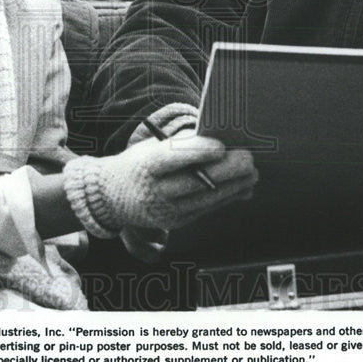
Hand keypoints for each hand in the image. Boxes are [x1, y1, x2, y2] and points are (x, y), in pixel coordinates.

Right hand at [64, 131, 257, 232]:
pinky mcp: (175, 223)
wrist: (110, 197)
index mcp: (144, 166)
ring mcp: (165, 211)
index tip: (221, 145)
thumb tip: (216, 138)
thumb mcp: (150, 146)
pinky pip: (205, 209)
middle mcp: (153, 192)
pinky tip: (243, 187)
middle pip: (195, 182)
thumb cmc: (137, 163)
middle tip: (248, 158)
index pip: (171, 158)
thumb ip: (180, 143)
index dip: (197, 152)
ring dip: (233, 186)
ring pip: (206, 199)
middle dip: (226, 171)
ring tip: (252, 172)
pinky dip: (227, 198)